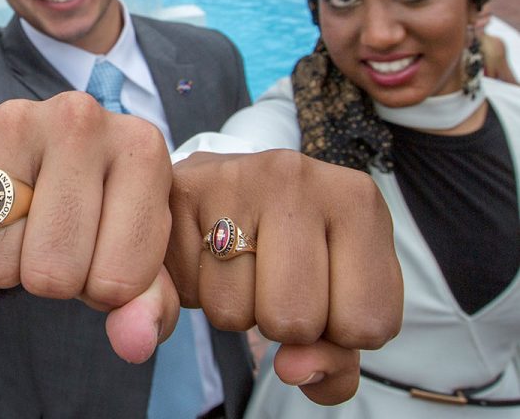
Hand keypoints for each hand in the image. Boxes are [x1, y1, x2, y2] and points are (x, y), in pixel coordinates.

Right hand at [0, 91, 179, 362]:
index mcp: (141, 148)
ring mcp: (12, 121)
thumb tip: (134, 344)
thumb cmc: (104, 213)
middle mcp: (79, 119)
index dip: (105, 290)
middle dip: (54, 280)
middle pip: (52, 273)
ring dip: (7, 267)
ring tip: (24, 228)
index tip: (104, 252)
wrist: (52, 157)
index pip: (117, 280)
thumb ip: (148, 308)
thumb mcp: (140, 260)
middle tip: (58, 243)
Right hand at [164, 150, 402, 404]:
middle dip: (281, 324)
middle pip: (295, 322)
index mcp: (358, 202)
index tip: (326, 292)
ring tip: (239, 265)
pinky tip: (206, 255)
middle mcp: (298, 178)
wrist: (228, 181)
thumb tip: (293, 370)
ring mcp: (236, 180)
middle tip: (274, 279)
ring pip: (233, 313)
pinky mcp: (183, 191)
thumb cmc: (296, 249)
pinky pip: (187, 293)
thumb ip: (334, 358)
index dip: (340, 333)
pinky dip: (194, 292)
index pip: (367, 325)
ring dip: (234, 309)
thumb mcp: (338, 297)